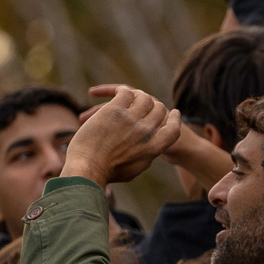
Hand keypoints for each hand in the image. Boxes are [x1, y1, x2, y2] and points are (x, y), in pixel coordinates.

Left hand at [65, 85, 181, 186]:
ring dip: (138, 95)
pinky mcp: (115, 109)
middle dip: (154, 105)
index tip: (175, 112)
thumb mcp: (135, 170)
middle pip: (158, 109)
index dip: (175, 120)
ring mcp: (131, 119)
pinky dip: (123, 90)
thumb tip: (150, 153)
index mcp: (153, 148)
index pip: (173, 130)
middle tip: (147, 102)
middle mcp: (146, 131)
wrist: (88, 168)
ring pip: (143, 98)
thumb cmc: (107, 173)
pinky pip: (126, 92)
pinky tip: (118, 92)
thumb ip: (145, 157)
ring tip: (130, 94)